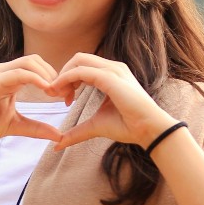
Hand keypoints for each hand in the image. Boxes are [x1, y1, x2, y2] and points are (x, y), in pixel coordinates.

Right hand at [0, 56, 65, 149]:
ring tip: (56, 93)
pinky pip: (18, 73)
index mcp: (10, 80)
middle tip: (66, 94)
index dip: (56, 80)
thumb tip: (59, 136)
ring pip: (30, 63)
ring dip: (48, 75)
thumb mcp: (14, 126)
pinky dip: (35, 78)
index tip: (67, 97)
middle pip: (37, 61)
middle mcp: (4, 73)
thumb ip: (36, 128)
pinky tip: (46, 90)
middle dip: (55, 75)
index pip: (38, 69)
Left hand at [45, 53, 176, 150]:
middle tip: (55, 95)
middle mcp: (112, 68)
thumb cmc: (127, 126)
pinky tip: (62, 94)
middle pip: (78, 59)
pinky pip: (81, 71)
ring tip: (57, 95)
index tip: (62, 99)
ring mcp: (112, 70)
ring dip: (63, 76)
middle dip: (62, 74)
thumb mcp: (94, 126)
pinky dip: (66, 79)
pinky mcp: (110, 77)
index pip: (83, 66)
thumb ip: (76, 132)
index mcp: (111, 74)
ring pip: (78, 61)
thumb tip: (57, 145)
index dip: (67, 79)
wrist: (148, 130)